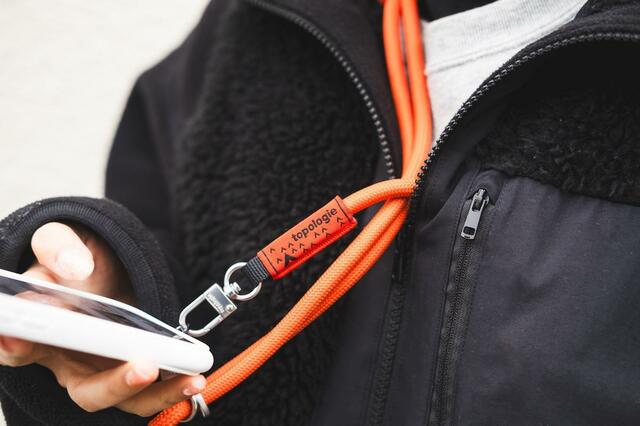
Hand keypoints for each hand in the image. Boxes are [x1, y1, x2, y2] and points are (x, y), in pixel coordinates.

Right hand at [0, 222, 206, 416]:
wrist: (105, 263)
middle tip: (143, 366)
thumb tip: (75, 267)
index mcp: (39, 330)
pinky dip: (170, 389)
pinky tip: (195, 379)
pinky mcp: (129, 369)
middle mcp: (67, 359)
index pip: (18, 347)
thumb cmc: (76, 256)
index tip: (19, 341)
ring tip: (189, 378)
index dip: (14, 348)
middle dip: (112, 383)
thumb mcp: (62, 239)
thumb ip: (58, 246)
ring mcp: (100, 369)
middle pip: (82, 388)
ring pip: (122, 397)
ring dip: (156, 393)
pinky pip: (147, 392)